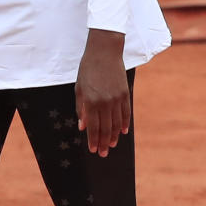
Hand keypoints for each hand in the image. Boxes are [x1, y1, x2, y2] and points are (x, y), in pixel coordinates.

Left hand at [75, 29, 129, 157]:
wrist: (104, 51)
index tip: (93, 150)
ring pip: (116, 123)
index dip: (93, 140)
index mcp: (91, 101)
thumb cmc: (88, 68)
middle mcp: (105, 102)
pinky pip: (126, 113)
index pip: (93, 127)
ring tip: (112, 145)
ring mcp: (116, 98)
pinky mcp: (125, 93)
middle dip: (103, 142)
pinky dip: (124, 123)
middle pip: (105, 128)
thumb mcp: (79, 87)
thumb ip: (81, 107)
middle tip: (103, 154)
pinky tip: (123, 131)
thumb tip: (82, 126)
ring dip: (114, 136)